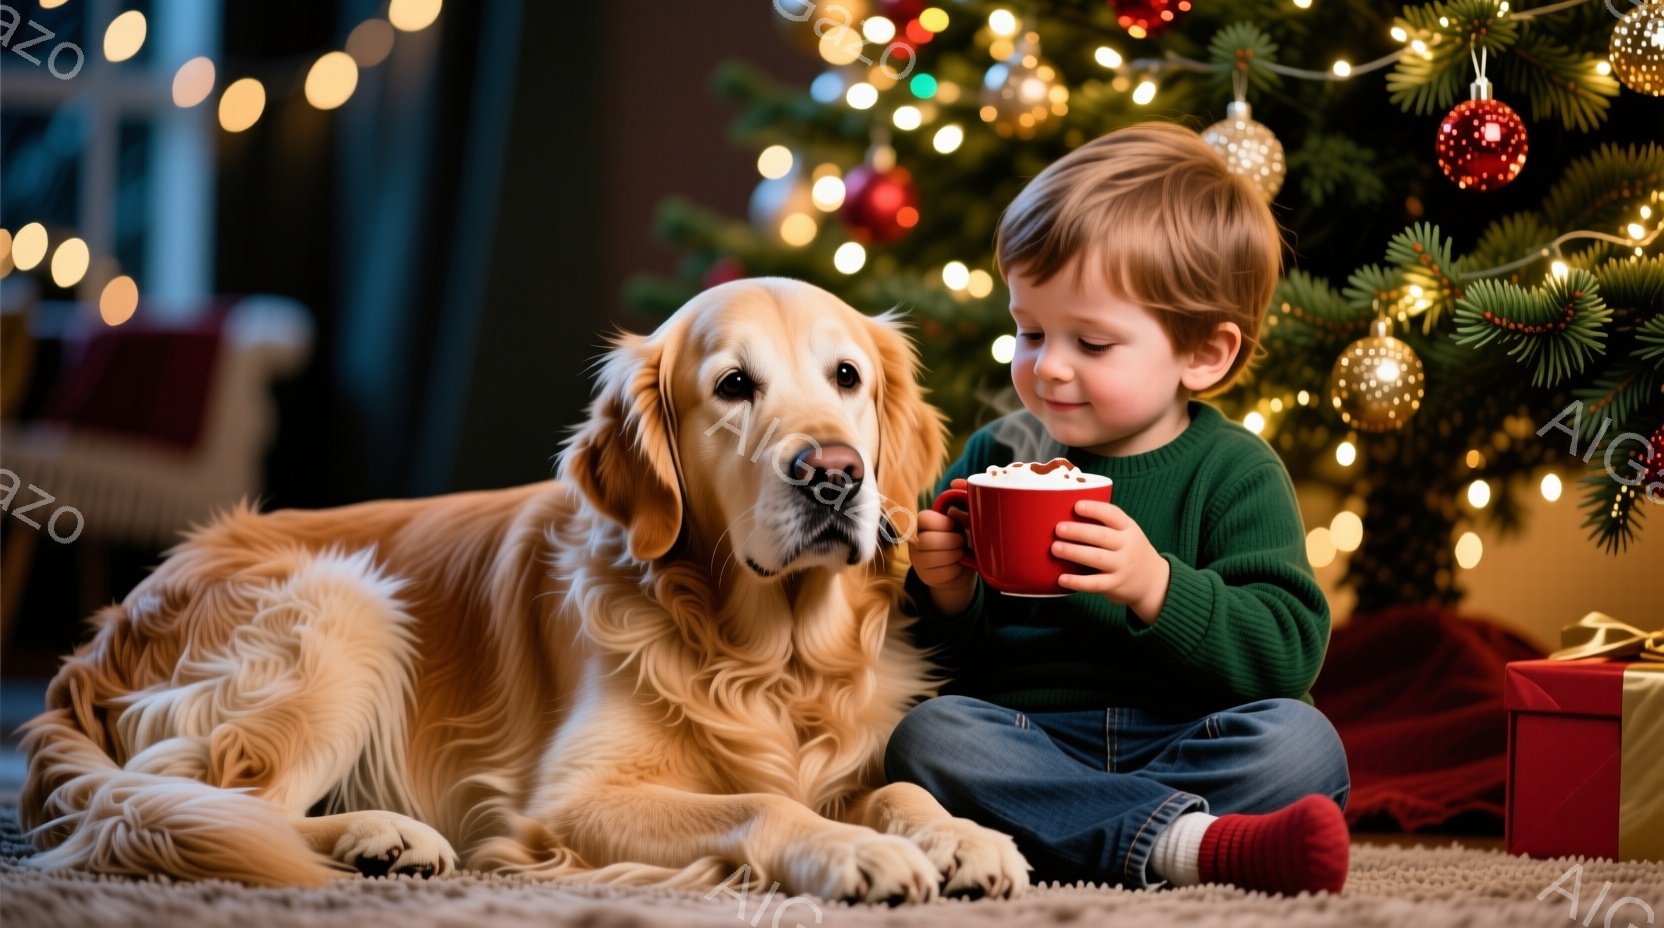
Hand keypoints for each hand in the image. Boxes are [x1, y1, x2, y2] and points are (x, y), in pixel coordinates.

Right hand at [910, 480, 975, 610]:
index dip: (945, 523)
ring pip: (936, 557)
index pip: (926, 518)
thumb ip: (963, 497)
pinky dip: (956, 570)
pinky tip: (957, 566)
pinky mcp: (925, 576)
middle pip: (930, 540)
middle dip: (953, 541)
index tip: (955, 526)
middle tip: (961, 542)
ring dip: (955, 555)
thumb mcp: (965, 517)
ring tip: (960, 553)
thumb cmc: (964, 535)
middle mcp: (914, 540)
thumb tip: (956, 482)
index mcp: (922, 521)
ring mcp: (917, 560)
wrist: (964, 567)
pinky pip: (943, 573)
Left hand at [1050, 499, 1169, 623]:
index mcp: (1129, 529)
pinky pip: (1095, 584)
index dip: (1095, 509)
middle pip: (1102, 536)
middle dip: (1079, 531)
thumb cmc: (1130, 551)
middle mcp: (1128, 546)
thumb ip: (1105, 525)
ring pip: (1097, 558)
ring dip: (1074, 552)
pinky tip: (1061, 579)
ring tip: (1055, 548)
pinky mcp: (1116, 585)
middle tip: (1058, 528)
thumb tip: (1066, 514)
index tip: (1076, 506)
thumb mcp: (1127, 534)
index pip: (1113, 515)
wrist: (1154, 582)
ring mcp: (1122, 567)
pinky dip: (1077, 582)